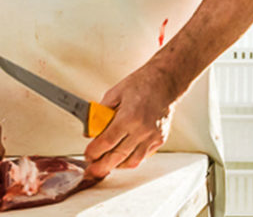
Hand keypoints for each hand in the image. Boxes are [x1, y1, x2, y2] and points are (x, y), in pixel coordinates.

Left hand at [83, 64, 177, 179]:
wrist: (165, 82)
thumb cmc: (141, 84)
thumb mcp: (114, 93)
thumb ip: (100, 113)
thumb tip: (91, 131)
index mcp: (128, 117)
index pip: (106, 142)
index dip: (94, 152)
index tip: (88, 155)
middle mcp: (141, 130)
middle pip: (118, 157)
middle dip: (102, 166)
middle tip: (92, 170)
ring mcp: (152, 136)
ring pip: (132, 161)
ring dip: (117, 165)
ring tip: (106, 164)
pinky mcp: (159, 139)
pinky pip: (143, 156)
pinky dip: (131, 159)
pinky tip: (123, 156)